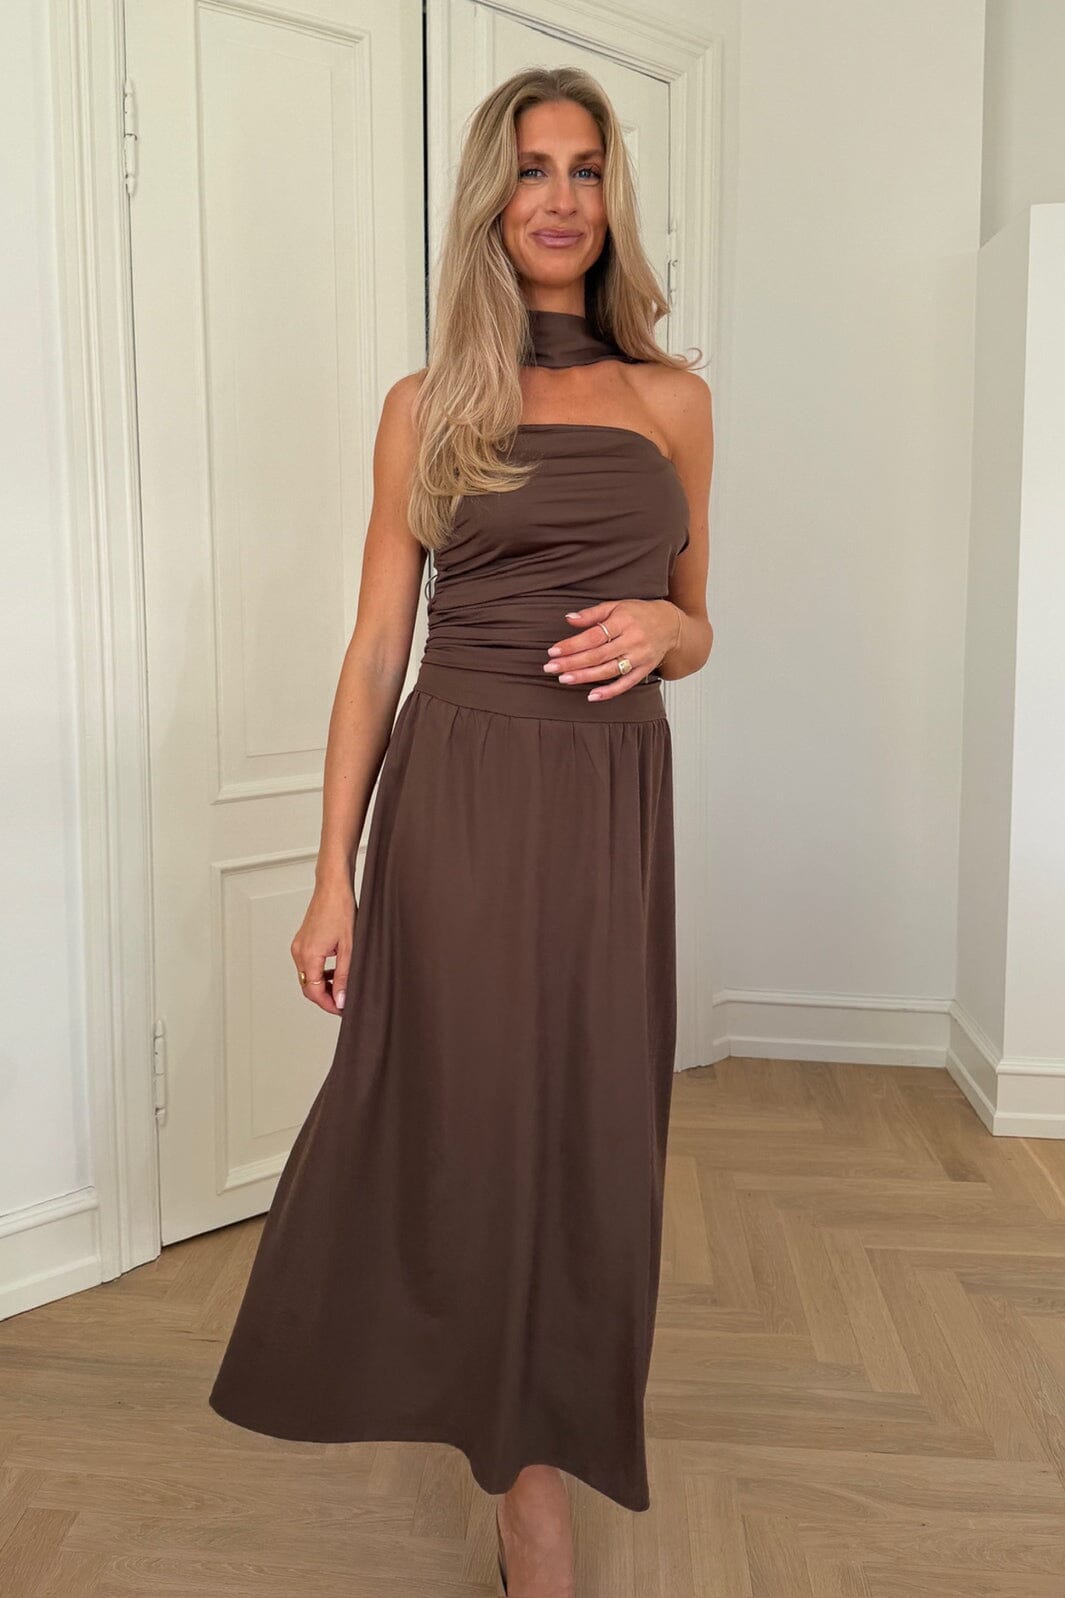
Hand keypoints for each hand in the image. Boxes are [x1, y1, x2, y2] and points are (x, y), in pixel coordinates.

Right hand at [291, 881, 355, 1015]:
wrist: (333, 887)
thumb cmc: (341, 910)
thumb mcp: (349, 948)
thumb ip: (345, 976)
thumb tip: (341, 999)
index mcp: (309, 955)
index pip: (314, 992)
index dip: (329, 1005)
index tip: (342, 1010)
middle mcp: (299, 952)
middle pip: (308, 987)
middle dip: (326, 998)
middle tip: (344, 1002)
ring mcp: (299, 946)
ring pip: (308, 977)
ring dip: (323, 986)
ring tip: (343, 987)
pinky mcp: (302, 941)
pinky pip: (308, 965)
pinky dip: (320, 973)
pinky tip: (335, 972)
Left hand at [543, 600, 682, 699]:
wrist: (671, 624)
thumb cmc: (639, 614)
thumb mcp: (616, 606)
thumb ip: (592, 614)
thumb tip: (569, 619)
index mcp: (624, 621)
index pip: (593, 636)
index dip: (572, 645)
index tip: (553, 651)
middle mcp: (633, 640)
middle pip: (598, 655)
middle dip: (572, 663)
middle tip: (551, 668)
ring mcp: (640, 657)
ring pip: (609, 670)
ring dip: (585, 677)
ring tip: (564, 679)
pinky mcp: (644, 670)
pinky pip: (626, 684)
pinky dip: (609, 691)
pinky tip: (592, 695)